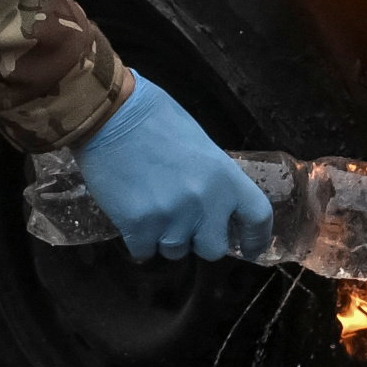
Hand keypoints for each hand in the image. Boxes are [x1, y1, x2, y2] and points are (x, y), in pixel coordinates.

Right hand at [75, 74, 270, 261]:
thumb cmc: (155, 120)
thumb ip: (213, 180)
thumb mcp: (200, 145)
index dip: (256, 238)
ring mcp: (171, 217)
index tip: (249, 250)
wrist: (109, 115)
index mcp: (225, 176)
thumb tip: (217, 209)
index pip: (257, 217)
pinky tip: (131, 215)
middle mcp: (204, 202)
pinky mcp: (138, 226)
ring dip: (164, 237)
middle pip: (213, 249)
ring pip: (175, 252)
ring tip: (150, 206)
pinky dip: (137, 240)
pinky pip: (143, 251)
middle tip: (181, 220)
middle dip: (197, 240)